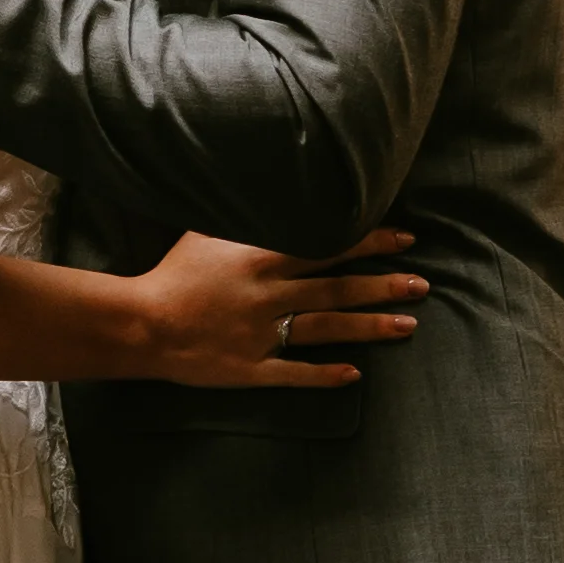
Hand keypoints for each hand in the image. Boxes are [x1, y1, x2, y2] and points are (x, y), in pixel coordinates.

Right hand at [128, 228, 425, 390]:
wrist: (142, 324)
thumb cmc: (172, 273)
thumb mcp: (208, 231)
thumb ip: (246, 216)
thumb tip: (275, 187)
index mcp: (263, 259)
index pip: (328, 247)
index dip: (369, 243)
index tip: (405, 240)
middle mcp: (271, 295)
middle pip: (337, 288)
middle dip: (383, 285)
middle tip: (421, 284)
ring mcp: (263, 334)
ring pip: (327, 328)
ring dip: (369, 327)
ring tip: (407, 325)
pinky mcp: (252, 368)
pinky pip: (295, 372)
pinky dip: (325, 374)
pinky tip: (355, 375)